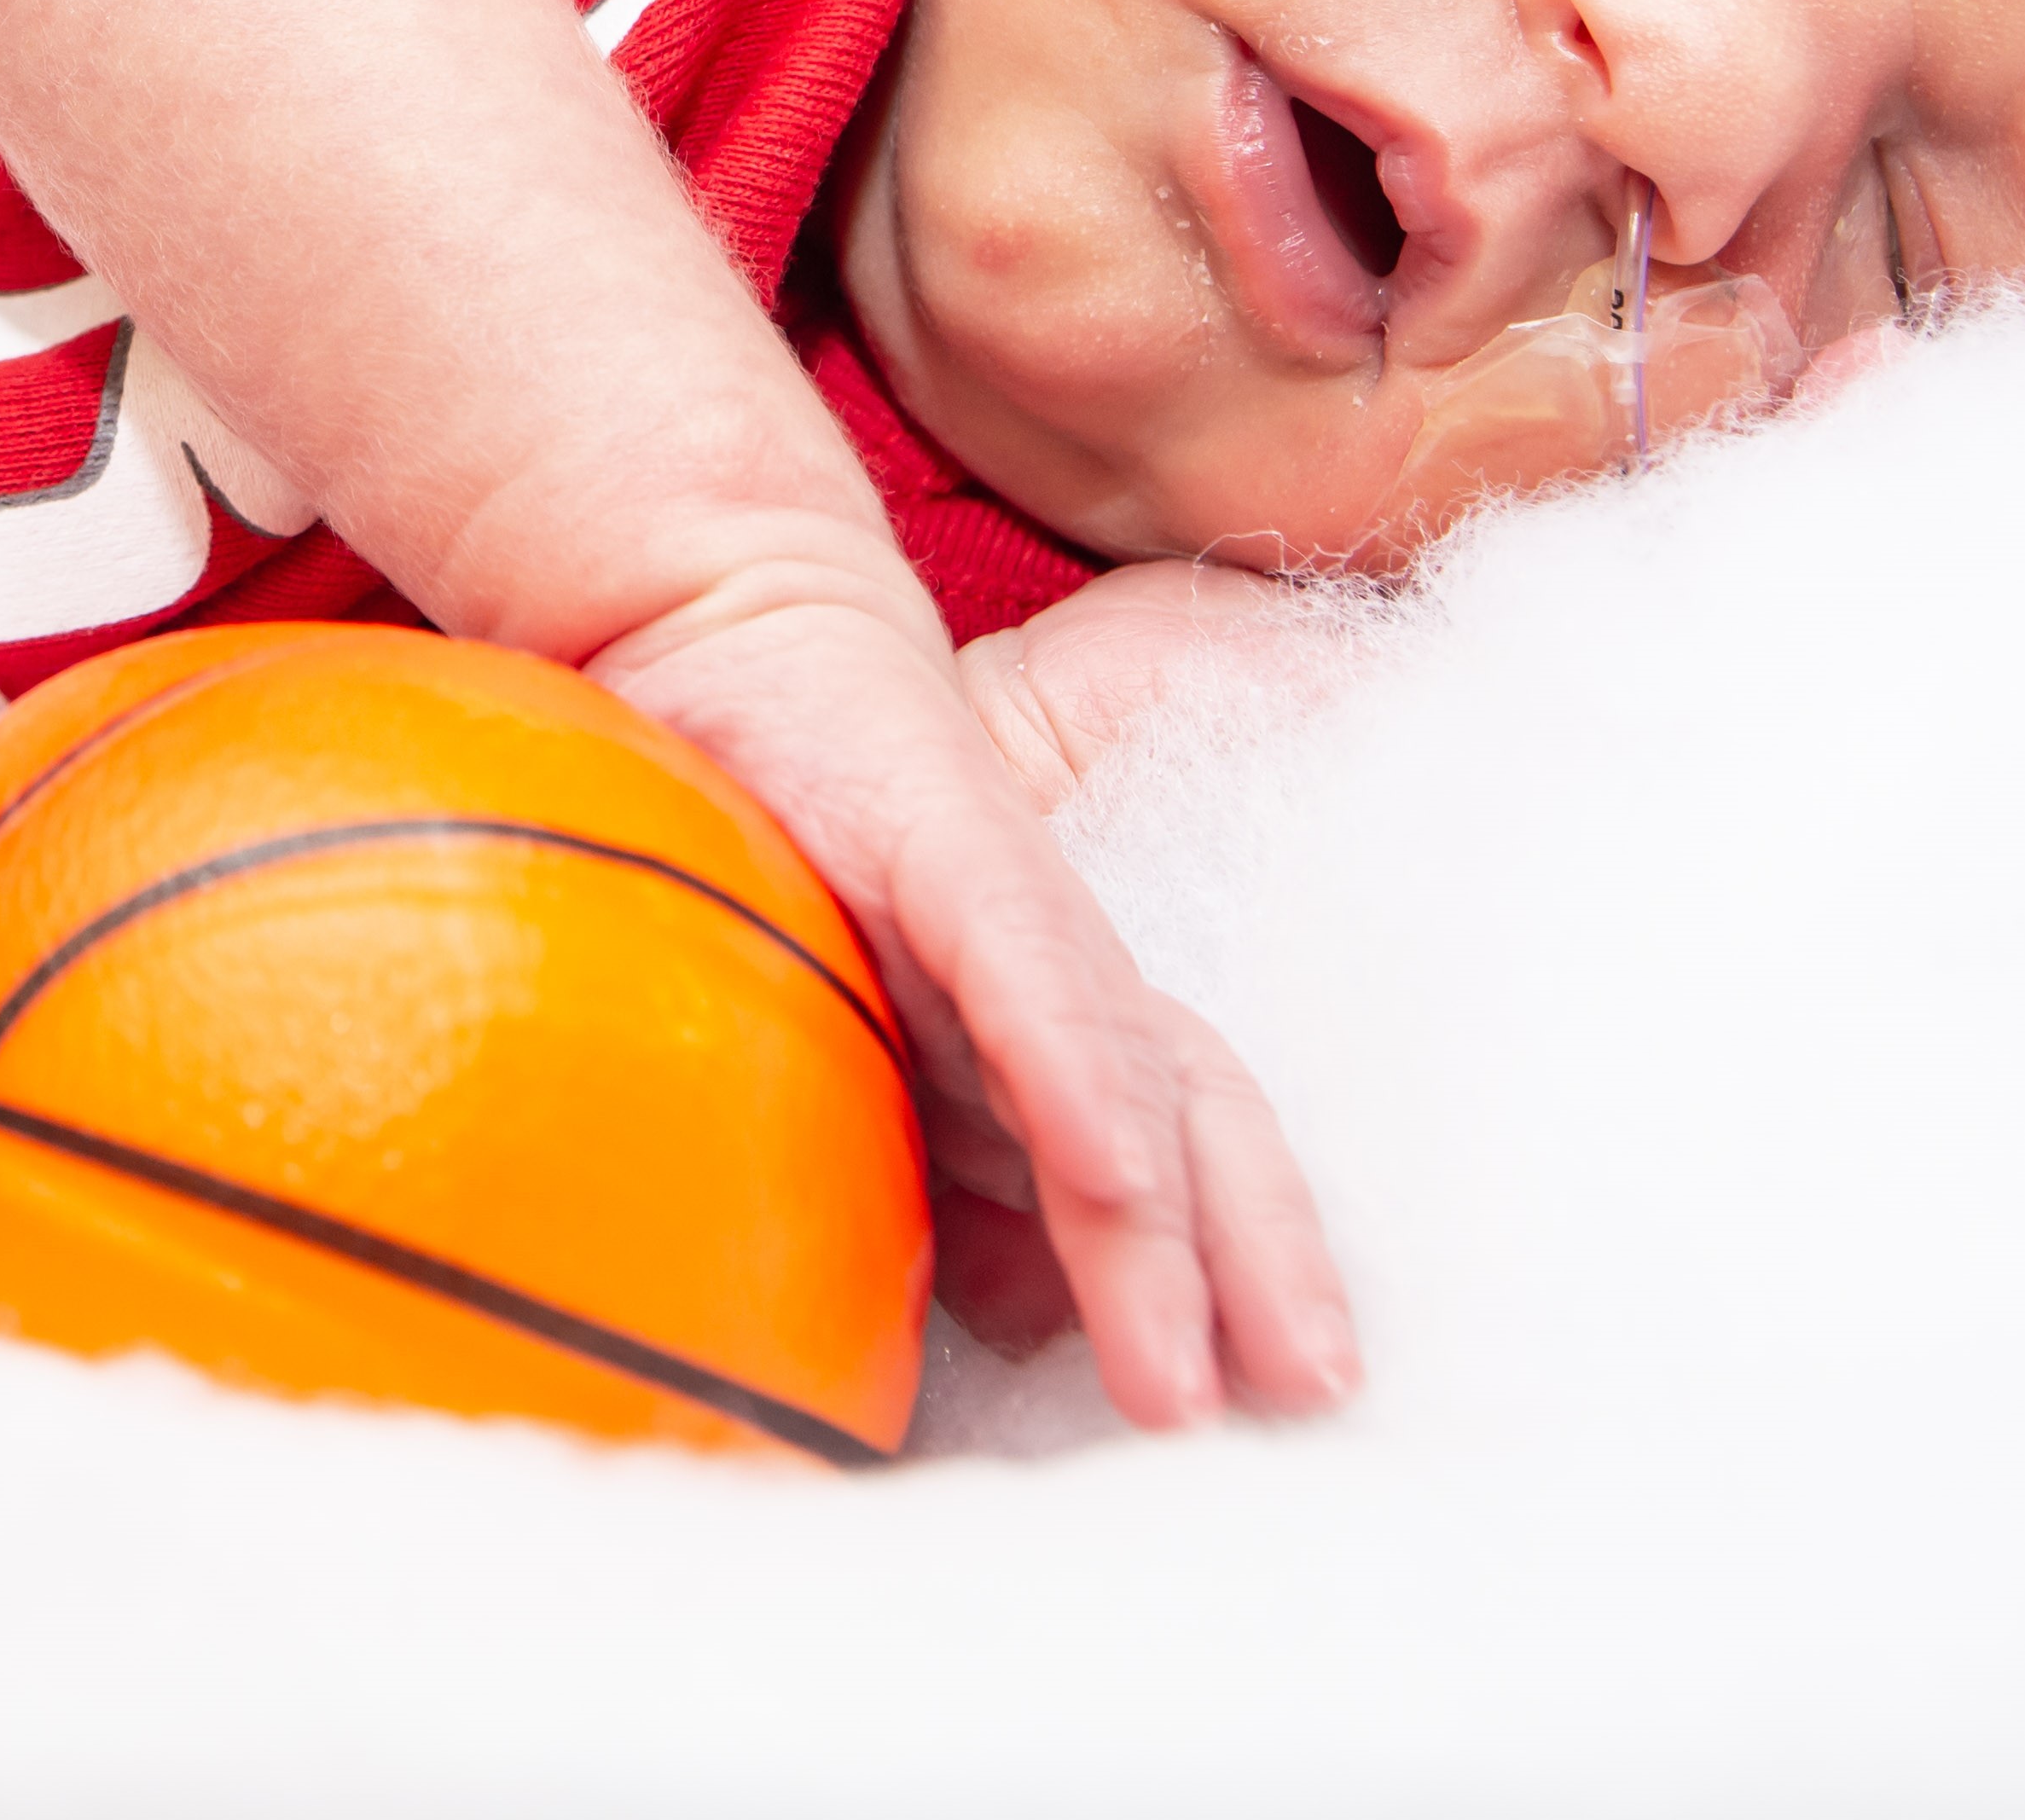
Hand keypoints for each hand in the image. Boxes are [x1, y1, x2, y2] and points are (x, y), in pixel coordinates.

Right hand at [592, 573, 1355, 1425]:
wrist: (712, 620)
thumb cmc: (761, 834)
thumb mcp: (836, 1021)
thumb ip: (917, 1151)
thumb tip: (1006, 1309)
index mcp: (1029, 1024)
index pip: (1166, 1153)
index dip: (1231, 1272)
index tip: (1266, 1404)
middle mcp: (1049, 971)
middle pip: (1198, 1120)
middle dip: (1263, 1267)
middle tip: (1312, 1397)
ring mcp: (1006, 899)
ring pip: (1136, 1070)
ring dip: (1178, 1232)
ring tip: (1196, 1378)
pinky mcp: (947, 827)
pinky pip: (1032, 969)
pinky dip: (1079, 1075)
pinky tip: (1118, 1169)